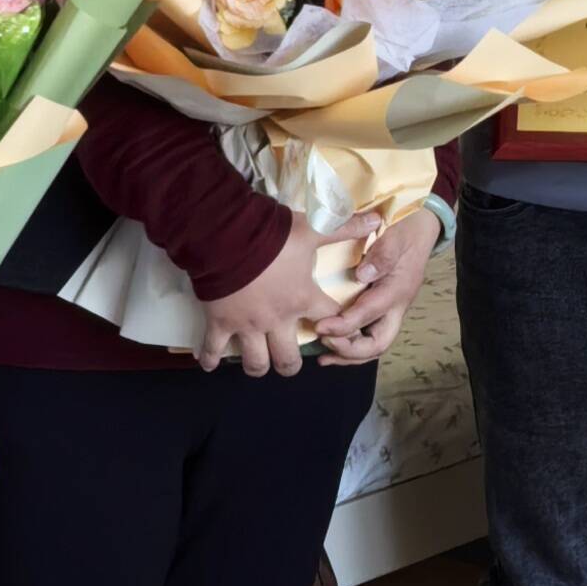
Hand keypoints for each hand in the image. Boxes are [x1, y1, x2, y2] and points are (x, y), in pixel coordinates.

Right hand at [195, 210, 366, 375]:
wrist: (227, 234)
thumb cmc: (272, 234)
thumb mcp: (311, 228)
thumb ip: (343, 228)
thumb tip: (378, 220)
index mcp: (302, 298)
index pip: (333, 320)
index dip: (344, 329)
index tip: (344, 335)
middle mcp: (277, 319)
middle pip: (289, 359)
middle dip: (291, 364)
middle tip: (290, 359)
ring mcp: (247, 325)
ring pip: (257, 362)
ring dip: (259, 365)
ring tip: (259, 362)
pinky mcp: (220, 323)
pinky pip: (213, 349)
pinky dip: (210, 358)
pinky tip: (208, 365)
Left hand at [310, 212, 431, 362]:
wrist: (421, 229)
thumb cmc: (406, 232)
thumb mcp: (396, 236)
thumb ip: (382, 255)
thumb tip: (362, 275)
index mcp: (397, 291)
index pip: (370, 314)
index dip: (344, 325)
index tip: (320, 326)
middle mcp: (395, 307)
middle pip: (377, 344)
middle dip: (349, 350)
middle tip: (324, 342)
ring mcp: (390, 312)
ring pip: (373, 346)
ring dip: (348, 355)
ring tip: (324, 357)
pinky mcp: (382, 311)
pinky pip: (368, 337)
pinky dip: (350, 347)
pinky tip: (330, 347)